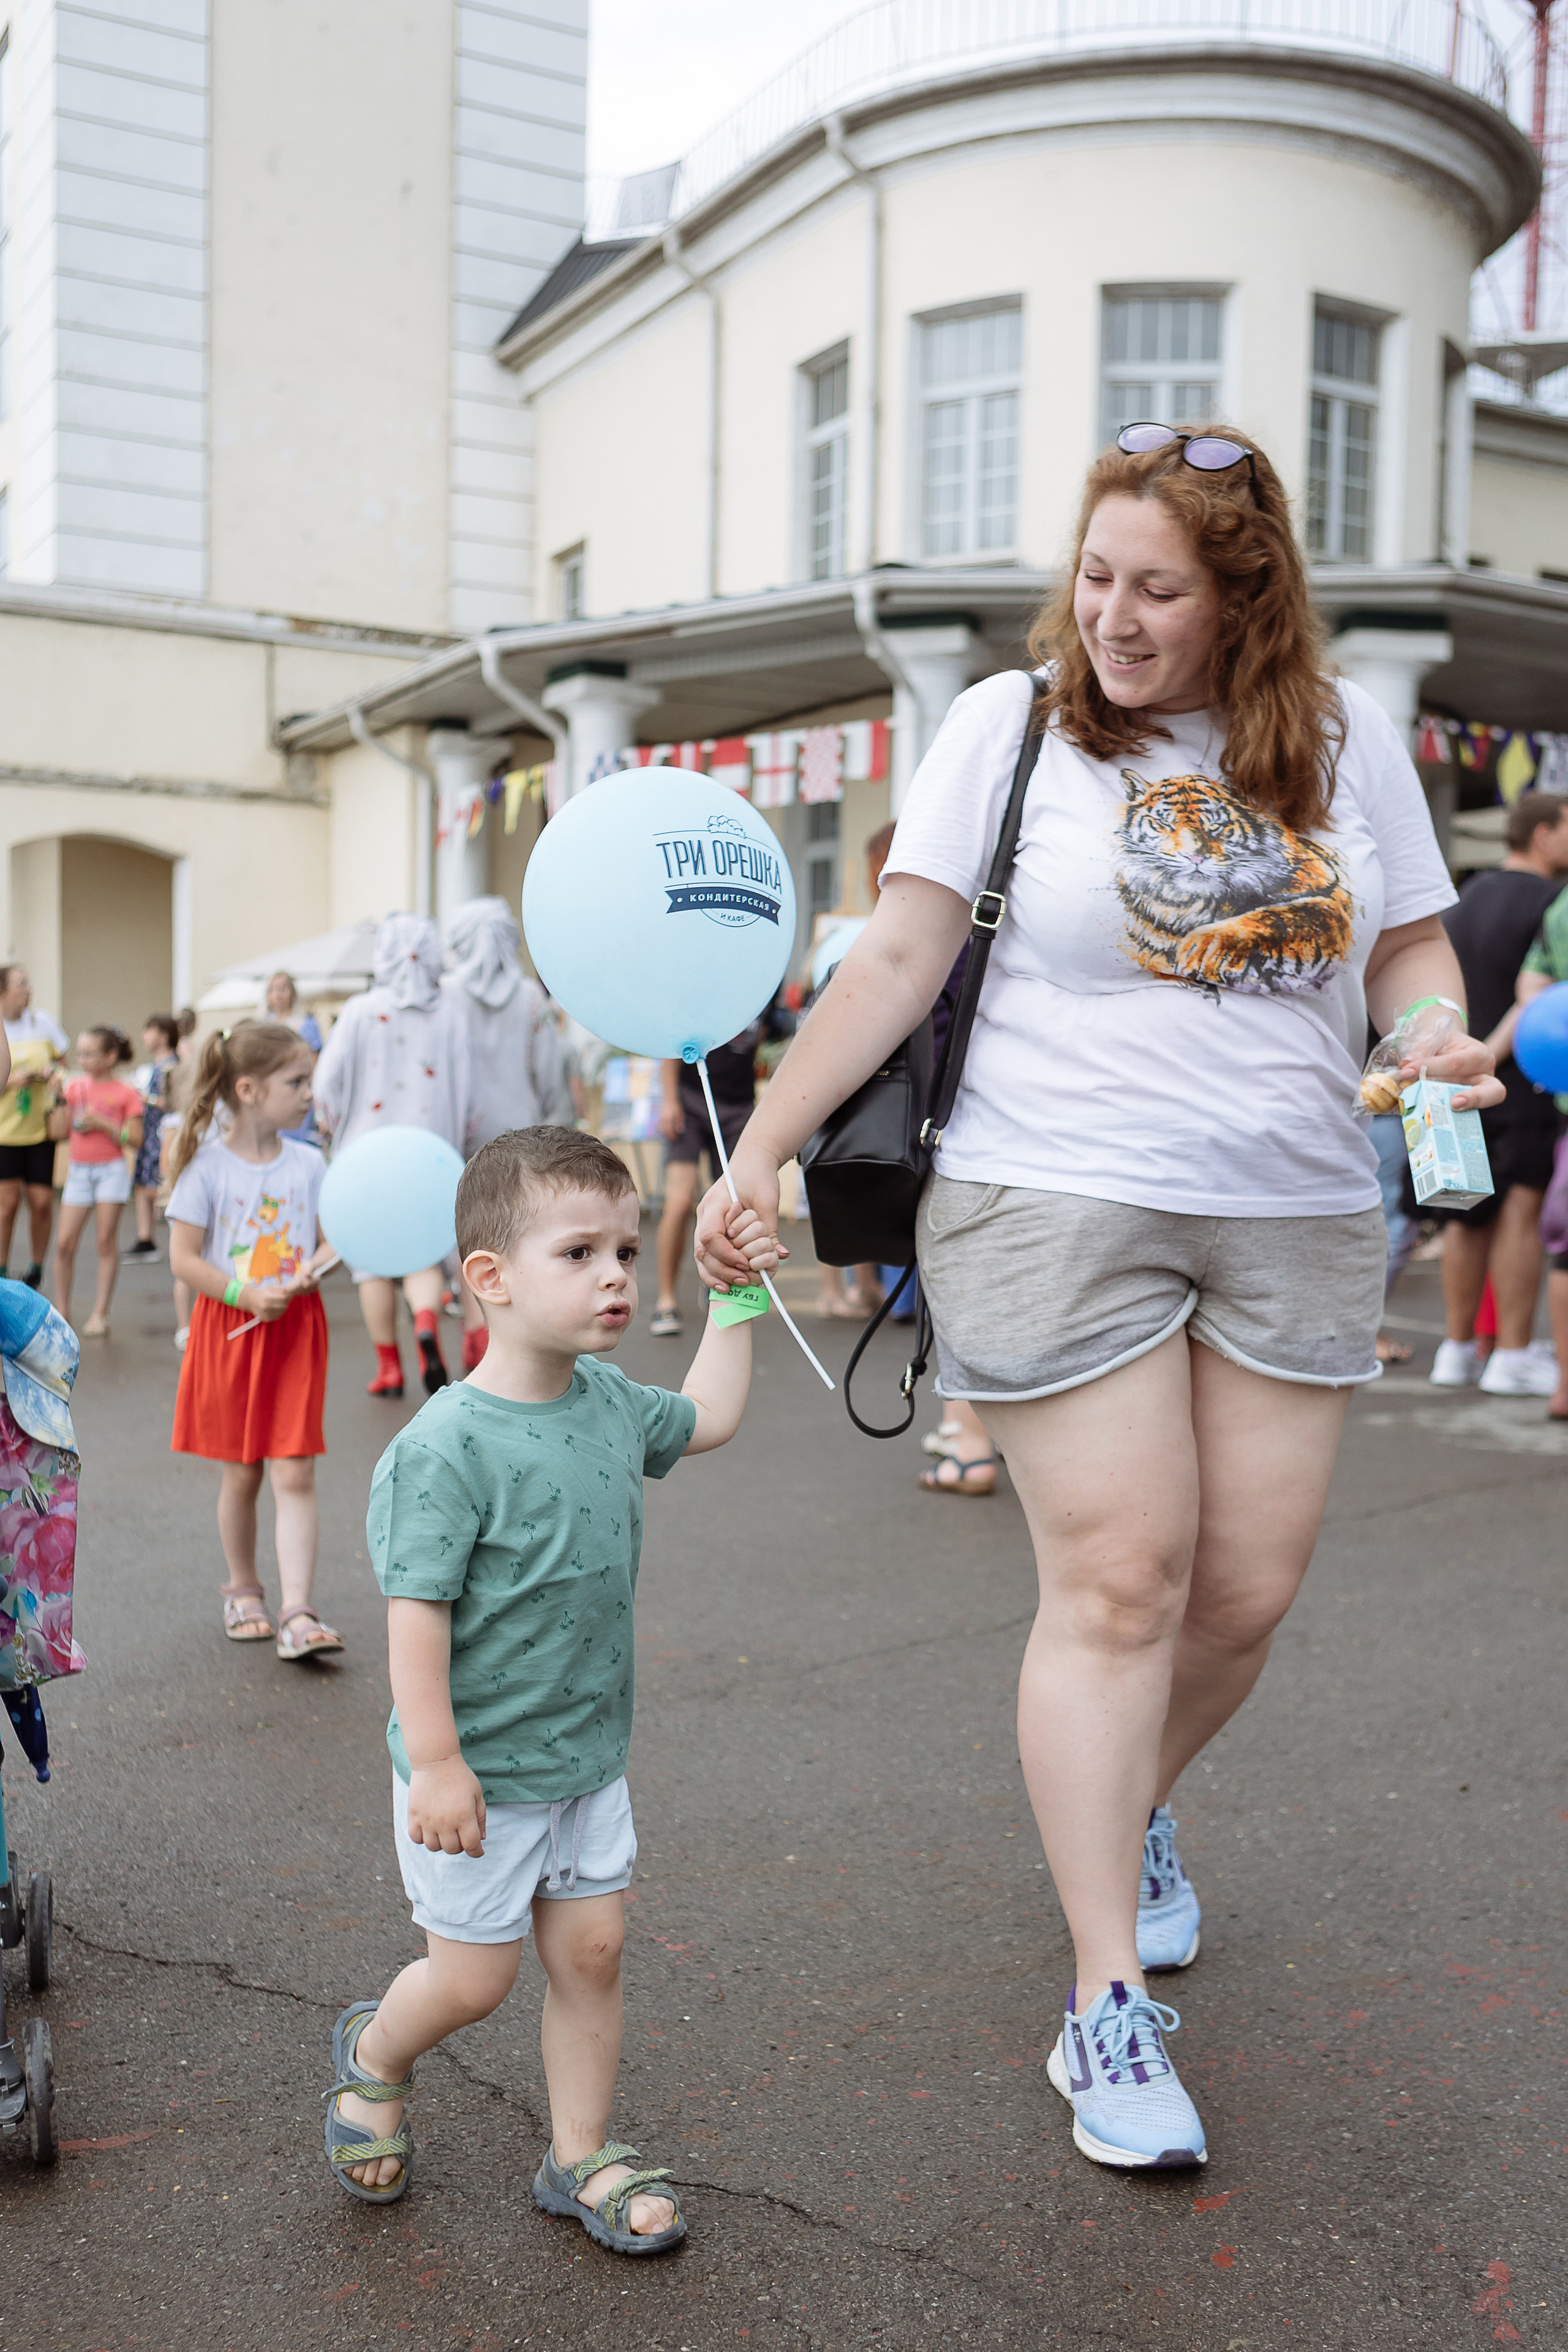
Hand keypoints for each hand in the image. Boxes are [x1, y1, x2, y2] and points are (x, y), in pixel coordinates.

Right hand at [245, 1283, 291, 1321]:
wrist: (251, 1301)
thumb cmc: (263, 1293)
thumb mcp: (271, 1288)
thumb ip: (282, 1290)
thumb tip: (291, 1293)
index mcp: (267, 1297)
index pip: (283, 1298)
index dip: (289, 1296)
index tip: (290, 1295)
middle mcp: (266, 1307)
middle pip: (284, 1306)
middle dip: (286, 1302)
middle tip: (284, 1300)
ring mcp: (265, 1314)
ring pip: (282, 1312)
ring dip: (283, 1307)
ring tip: (279, 1303)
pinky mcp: (266, 1319)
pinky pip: (278, 1316)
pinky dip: (279, 1312)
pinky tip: (276, 1308)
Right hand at [406, 1756, 485, 1856]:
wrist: (436, 1760)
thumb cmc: (460, 1776)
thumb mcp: (477, 1794)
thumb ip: (480, 1818)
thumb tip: (481, 1839)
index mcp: (464, 1816)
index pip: (471, 1846)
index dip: (477, 1852)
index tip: (478, 1851)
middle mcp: (445, 1822)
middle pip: (452, 1849)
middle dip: (460, 1846)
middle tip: (461, 1835)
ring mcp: (428, 1820)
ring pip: (434, 1847)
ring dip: (442, 1843)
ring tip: (445, 1831)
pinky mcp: (414, 1816)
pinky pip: (416, 1838)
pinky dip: (423, 1838)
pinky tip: (429, 1829)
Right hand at [658, 1099, 684, 1142]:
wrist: (668, 1098)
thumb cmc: (675, 1106)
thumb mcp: (680, 1113)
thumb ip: (679, 1122)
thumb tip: (680, 1131)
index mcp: (669, 1118)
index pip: (669, 1129)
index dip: (672, 1135)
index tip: (675, 1139)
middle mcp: (663, 1118)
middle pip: (664, 1130)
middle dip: (668, 1135)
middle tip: (672, 1139)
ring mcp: (660, 1117)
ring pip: (660, 1128)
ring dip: (664, 1133)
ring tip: (669, 1136)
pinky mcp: (659, 1117)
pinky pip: (658, 1125)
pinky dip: (661, 1129)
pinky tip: (665, 1131)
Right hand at [695, 1145, 779, 1290]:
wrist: (751, 1162)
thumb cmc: (759, 1177)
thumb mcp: (767, 1201)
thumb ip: (770, 1230)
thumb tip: (780, 1256)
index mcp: (715, 1203)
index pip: (711, 1236)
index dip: (726, 1254)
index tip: (744, 1263)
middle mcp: (704, 1214)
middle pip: (702, 1251)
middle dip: (721, 1270)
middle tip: (743, 1280)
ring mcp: (704, 1222)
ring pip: (700, 1256)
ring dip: (715, 1274)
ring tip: (734, 1286)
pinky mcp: (711, 1229)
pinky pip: (707, 1254)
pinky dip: (715, 1270)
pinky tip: (727, 1282)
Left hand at [1399, 1030, 1503, 1111]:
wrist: (1444, 1048)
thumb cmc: (1441, 1043)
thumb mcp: (1432, 1039)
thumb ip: (1421, 1050)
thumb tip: (1407, 1064)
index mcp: (1478, 1055)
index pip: (1457, 1063)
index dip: (1431, 1068)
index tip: (1406, 1072)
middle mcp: (1484, 1076)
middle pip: (1493, 1091)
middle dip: (1474, 1097)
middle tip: (1454, 1103)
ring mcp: (1478, 1094)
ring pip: (1481, 1108)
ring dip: (1460, 1113)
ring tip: (1440, 1114)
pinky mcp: (1467, 1107)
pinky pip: (1462, 1116)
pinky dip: (1448, 1118)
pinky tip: (1429, 1119)